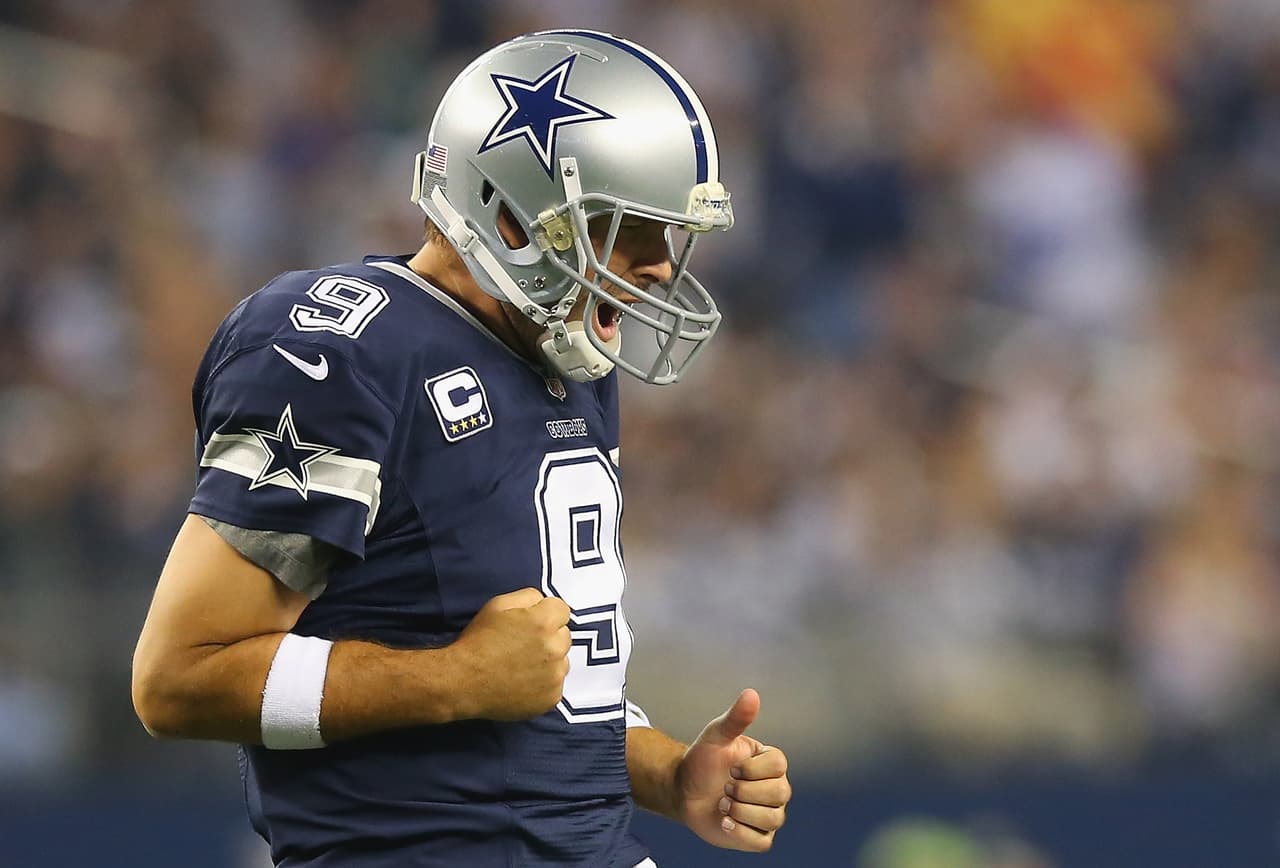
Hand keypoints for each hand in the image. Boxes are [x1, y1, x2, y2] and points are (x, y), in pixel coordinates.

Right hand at [445, 588, 570, 720]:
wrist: (462, 682)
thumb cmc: (478, 641)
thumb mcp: (498, 604)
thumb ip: (529, 597)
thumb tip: (544, 602)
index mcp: (544, 622)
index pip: (562, 610)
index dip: (545, 615)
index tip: (531, 624)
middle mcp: (555, 648)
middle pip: (564, 636)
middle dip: (549, 637)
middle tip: (523, 645)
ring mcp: (555, 676)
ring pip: (562, 661)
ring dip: (549, 661)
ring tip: (521, 666)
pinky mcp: (552, 697)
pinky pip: (556, 685)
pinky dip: (544, 684)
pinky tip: (522, 682)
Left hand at [675, 689, 790, 851]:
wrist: (683, 791)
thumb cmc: (702, 761)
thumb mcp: (716, 737)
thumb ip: (735, 718)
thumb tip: (752, 694)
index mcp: (770, 762)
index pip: (779, 765)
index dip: (752, 768)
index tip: (731, 766)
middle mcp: (775, 788)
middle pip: (780, 793)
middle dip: (744, 791)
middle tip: (725, 786)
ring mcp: (768, 814)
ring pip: (772, 818)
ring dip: (740, 811)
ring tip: (723, 803)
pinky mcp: (757, 837)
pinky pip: (761, 841)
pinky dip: (739, 832)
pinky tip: (723, 821)